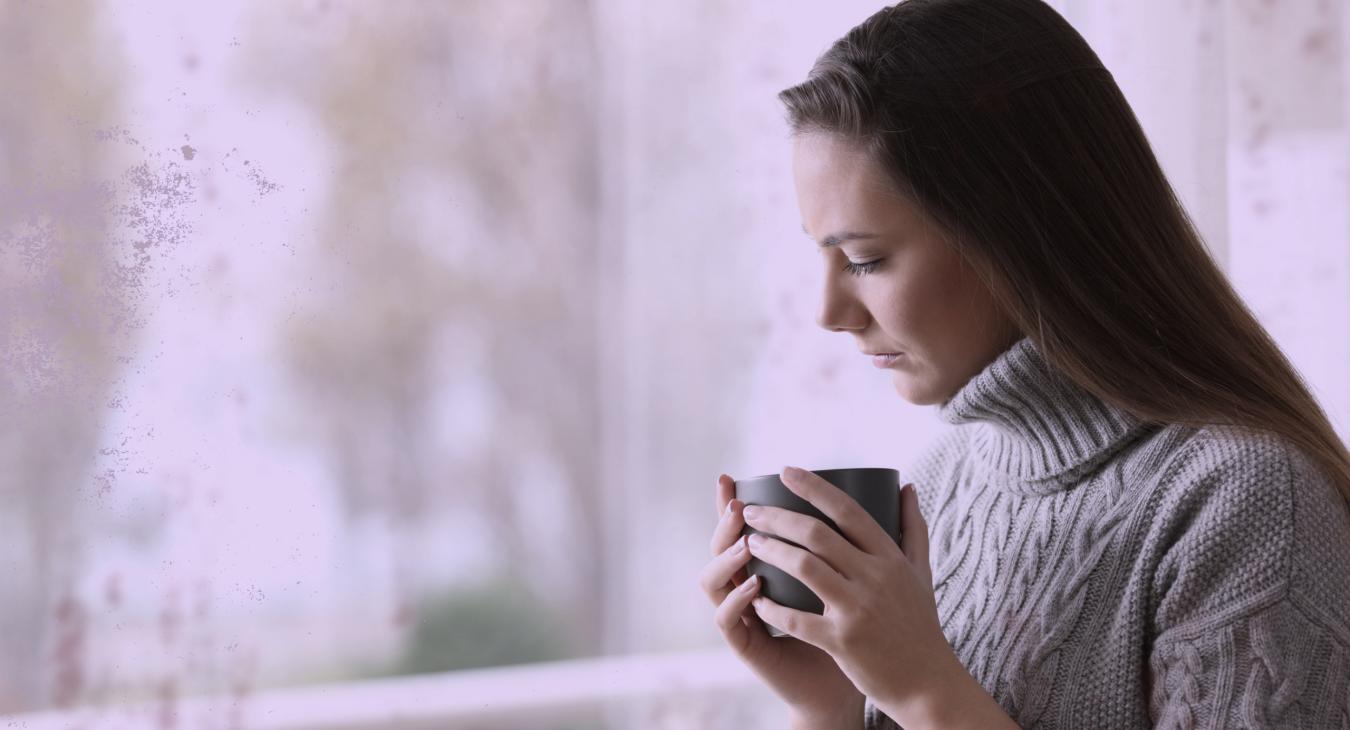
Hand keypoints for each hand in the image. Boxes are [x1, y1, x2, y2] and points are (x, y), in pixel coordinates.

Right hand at [699, 473, 865, 723]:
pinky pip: (728, 619)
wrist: (837, 688)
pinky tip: (755, 587)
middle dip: (726, 521)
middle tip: (742, 505)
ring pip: (713, 578)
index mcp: (768, 568)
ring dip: (727, 558)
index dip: (730, 504)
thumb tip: (904, 486)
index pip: (742, 529)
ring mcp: (742, 615)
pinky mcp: (745, 644)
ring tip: (748, 542)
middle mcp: (747, 586)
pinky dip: (738, 601)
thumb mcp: (856, 581)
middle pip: (722, 545)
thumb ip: (872, 536)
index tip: (733, 477)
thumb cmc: (850, 634)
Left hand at [741, 465, 955, 714]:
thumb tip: (906, 485)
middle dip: (778, 517)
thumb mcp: (921, 572)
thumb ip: (913, 527)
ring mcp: (858, 609)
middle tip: (751, 510)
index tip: (786, 471)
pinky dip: (772, 607)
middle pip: (817, 534)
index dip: (814, 487)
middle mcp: (875, 578)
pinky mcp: (842, 642)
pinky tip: (755, 597)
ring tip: (749, 542)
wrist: (927, 683)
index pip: (848, 511)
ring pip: (804, 567)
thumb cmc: (920, 624)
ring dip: (770, 551)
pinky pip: (797, 619)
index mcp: (890, 557)